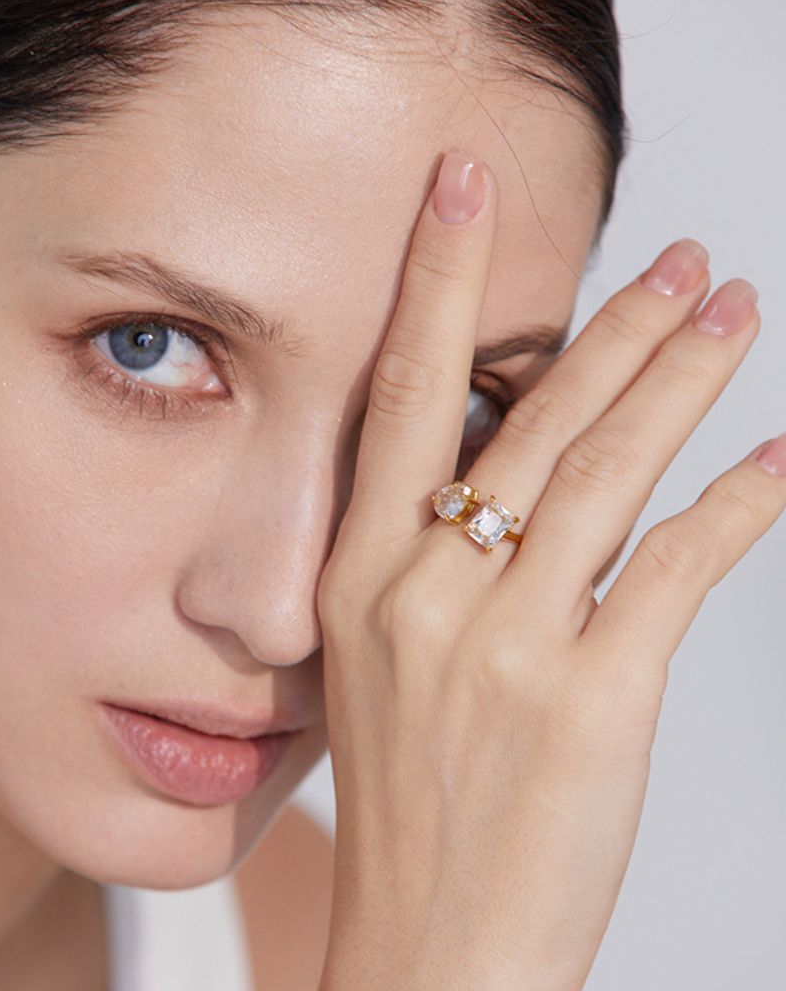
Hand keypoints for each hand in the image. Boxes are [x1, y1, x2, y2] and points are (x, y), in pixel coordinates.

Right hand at [314, 150, 784, 989]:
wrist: (430, 940)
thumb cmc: (409, 799)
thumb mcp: (387, 661)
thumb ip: (439, 561)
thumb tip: (515, 474)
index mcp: (362, 577)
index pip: (400, 395)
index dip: (435, 282)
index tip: (463, 190)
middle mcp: (425, 592)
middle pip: (532, 420)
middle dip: (611, 327)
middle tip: (679, 262)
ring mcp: (507, 644)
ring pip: (608, 474)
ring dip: (680, 384)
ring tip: (734, 317)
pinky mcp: (593, 700)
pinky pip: (676, 571)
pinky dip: (736, 508)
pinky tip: (776, 462)